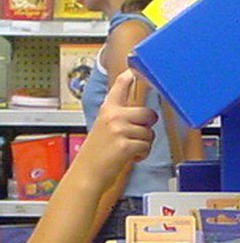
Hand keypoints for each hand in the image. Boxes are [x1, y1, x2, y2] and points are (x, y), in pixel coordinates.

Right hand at [74, 70, 156, 186]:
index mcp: (107, 110)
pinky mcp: (125, 144)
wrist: (87, 173)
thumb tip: (143, 113)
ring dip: (143, 144)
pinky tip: (128, 157)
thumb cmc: (98, 153)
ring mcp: (119, 129)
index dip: (129, 78)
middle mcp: (113, 116)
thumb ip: (120, 116)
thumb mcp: (105, 127)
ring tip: (127, 149)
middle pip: (149, 114)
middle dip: (147, 127)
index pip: (120, 88)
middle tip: (134, 137)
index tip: (135, 68)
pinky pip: (147, 146)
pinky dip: (142, 154)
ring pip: (149, 133)